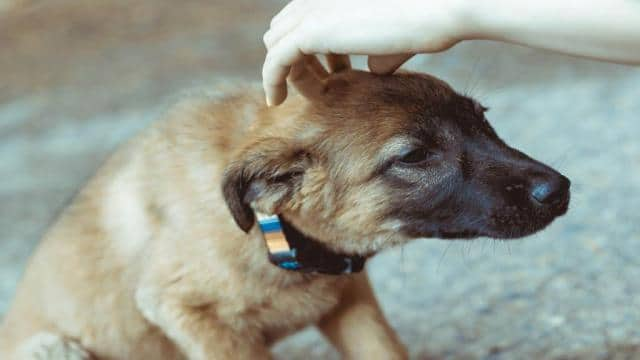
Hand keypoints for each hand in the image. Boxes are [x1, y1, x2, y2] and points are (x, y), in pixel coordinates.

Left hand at [262, 0, 466, 105]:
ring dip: (287, 74)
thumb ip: (377, 51)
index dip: (309, 48)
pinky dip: (272, 82)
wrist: (438, 11)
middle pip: (285, 32)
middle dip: (297, 59)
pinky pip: (276, 61)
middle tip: (316, 87)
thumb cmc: (426, 23)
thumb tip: (373, 69)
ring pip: (277, 47)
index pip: (303, 20)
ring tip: (303, 98)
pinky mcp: (310, 32)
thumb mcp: (392, 39)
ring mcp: (313, 13)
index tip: (328, 73)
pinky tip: (275, 101)